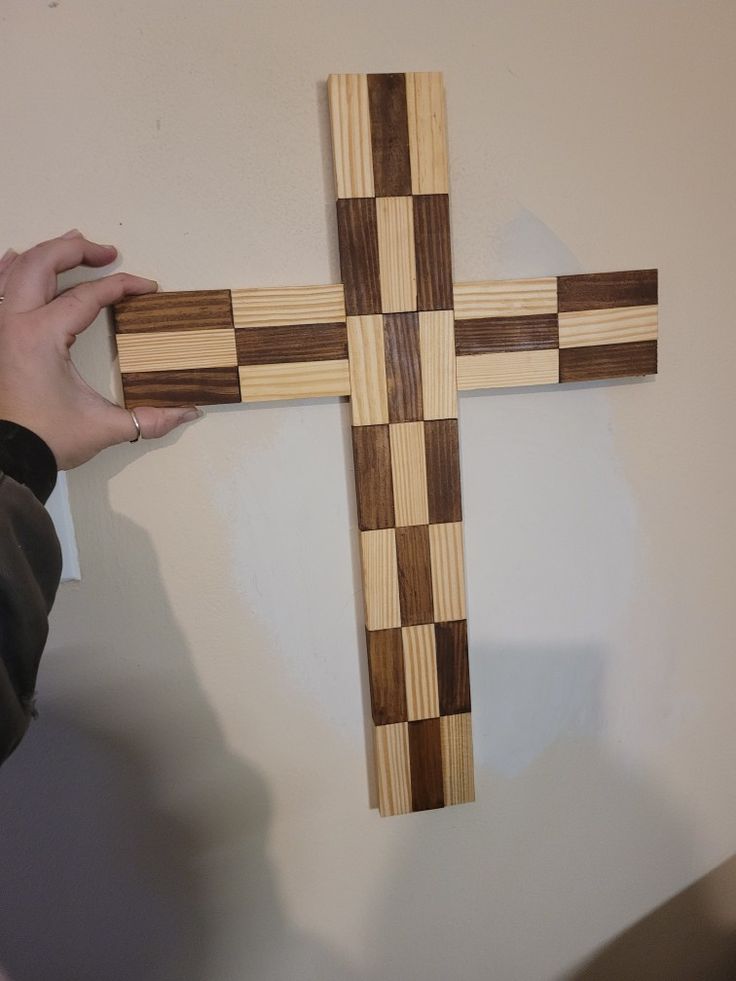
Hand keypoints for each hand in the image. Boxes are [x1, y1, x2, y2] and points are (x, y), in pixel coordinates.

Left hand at [0, 230, 199, 468]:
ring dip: (46, 252)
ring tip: (72, 244)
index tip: (147, 287)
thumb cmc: (47, 439)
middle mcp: (14, 323)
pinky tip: (18, 258)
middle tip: (108, 253)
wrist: (10, 456)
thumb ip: (150, 418)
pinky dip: (10, 268)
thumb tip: (189, 412)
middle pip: (43, 263)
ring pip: (16, 268)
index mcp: (41, 336)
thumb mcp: (105, 427)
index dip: (122, 286)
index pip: (87, 296)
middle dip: (78, 250)